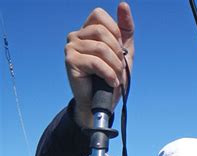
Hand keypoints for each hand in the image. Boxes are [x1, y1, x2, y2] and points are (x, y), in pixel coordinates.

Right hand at [65, 2, 134, 126]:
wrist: (102, 103)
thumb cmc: (111, 78)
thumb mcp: (123, 52)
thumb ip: (125, 29)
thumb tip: (123, 4)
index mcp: (87, 30)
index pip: (99, 15)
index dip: (114, 32)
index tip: (118, 51)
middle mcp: (76, 36)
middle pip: (103, 33)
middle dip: (117, 54)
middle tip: (119, 69)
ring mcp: (71, 47)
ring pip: (101, 48)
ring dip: (115, 66)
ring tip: (115, 78)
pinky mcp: (70, 61)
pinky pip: (96, 62)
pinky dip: (109, 74)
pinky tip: (111, 82)